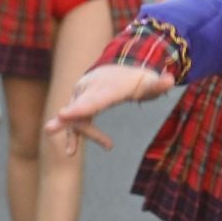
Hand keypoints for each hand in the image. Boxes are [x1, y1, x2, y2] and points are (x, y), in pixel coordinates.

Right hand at [45, 64, 175, 154]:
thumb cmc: (137, 78)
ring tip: (69, 152)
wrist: (121, 68)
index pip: (93, 100)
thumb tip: (171, 79)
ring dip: (76, 135)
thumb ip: (159, 83)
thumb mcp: (150, 82)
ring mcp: (81, 96)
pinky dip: (74, 135)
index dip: (79, 108)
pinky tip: (70, 151)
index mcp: (106, 87)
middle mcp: (90, 90)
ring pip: (77, 118)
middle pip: (80, 108)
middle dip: (66, 117)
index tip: (63, 114)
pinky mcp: (78, 104)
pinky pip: (75, 121)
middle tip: (50, 127)